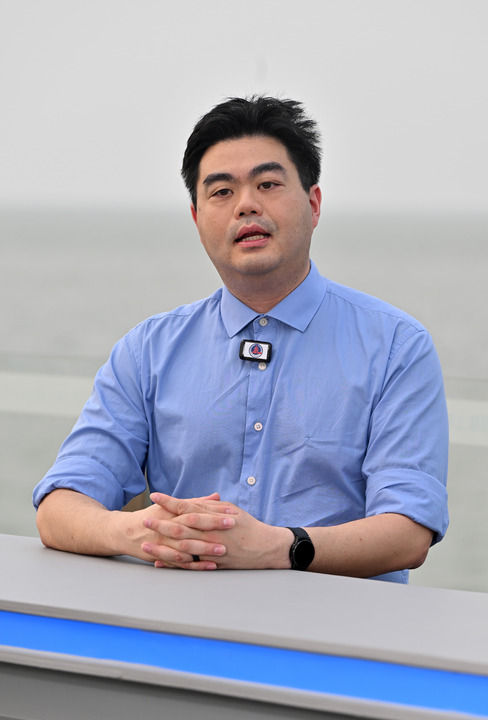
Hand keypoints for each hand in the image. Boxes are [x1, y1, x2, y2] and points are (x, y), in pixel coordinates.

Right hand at [117, 492, 222, 563]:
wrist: (126, 532)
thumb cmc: (153, 516)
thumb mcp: (172, 506)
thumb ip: (196, 502)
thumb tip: (217, 496)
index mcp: (172, 513)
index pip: (196, 511)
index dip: (214, 512)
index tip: (231, 512)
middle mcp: (168, 527)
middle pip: (192, 527)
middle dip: (213, 527)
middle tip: (231, 526)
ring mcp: (165, 543)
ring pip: (188, 547)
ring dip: (206, 549)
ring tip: (223, 550)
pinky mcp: (163, 557)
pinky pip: (181, 563)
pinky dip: (196, 565)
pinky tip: (210, 566)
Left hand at [144, 493, 291, 569]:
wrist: (265, 548)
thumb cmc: (248, 526)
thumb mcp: (231, 510)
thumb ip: (210, 506)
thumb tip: (193, 501)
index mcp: (213, 519)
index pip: (187, 507)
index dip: (169, 502)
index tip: (155, 496)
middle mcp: (210, 535)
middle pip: (180, 528)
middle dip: (160, 523)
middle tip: (144, 519)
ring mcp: (210, 551)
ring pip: (181, 549)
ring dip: (162, 546)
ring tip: (145, 544)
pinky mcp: (212, 565)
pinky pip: (190, 565)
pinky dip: (174, 564)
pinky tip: (161, 562)